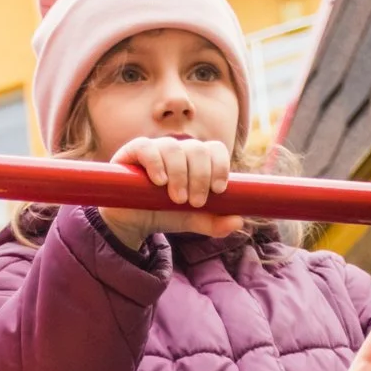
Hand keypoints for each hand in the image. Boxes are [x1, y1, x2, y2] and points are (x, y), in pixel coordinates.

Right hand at [98, 136, 244, 246]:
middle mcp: (178, 150)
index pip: (214, 150)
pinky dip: (156, 163)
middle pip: (197, 149)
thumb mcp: (191, 220)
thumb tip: (239, 222)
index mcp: (196, 161)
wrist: (131, 223)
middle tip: (195, 201)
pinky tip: (159, 181)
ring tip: (176, 198)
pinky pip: (146, 147)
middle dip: (200, 176)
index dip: (220, 166)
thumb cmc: (163, 214)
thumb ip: (214, 222)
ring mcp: (155, 148)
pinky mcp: (132, 152)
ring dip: (179, 173)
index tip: (219, 190)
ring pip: (174, 147)